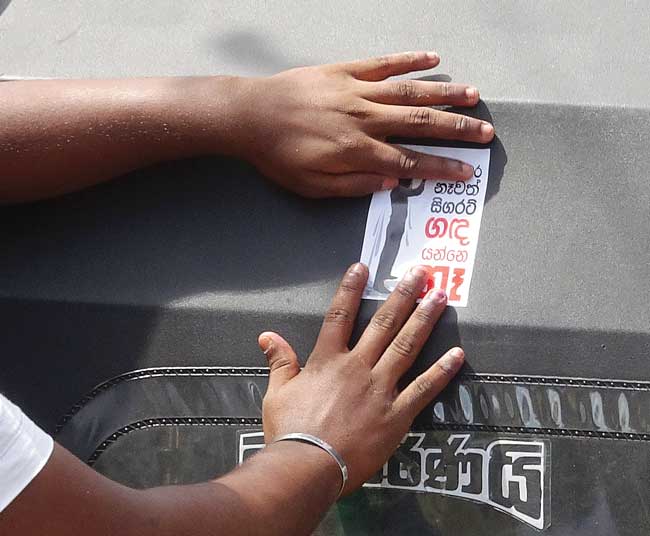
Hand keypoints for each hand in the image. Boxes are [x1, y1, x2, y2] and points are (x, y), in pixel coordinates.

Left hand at [237, 51, 493, 197]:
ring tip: (473, 94)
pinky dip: (409, 60)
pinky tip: (432, 58)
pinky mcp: (344, 72)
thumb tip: (392, 182)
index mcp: (357, 151)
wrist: (250, 116)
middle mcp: (364, 119)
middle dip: (456, 129)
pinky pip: (383, 64)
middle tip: (485, 132)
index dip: (441, 168)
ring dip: (444, 92)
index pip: (410, 162)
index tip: (466, 172)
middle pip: (420, 123)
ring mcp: (356, 91)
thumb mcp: (312, 186)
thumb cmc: (279, 156)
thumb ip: (354, 185)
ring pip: (409, 91)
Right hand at [258, 263, 463, 493]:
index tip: (363, 268)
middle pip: (384, 323)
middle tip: (421, 273)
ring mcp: (380, 388)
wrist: (306, 466)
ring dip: (425, 320)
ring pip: (407, 346)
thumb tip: (267, 336)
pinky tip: (457, 354)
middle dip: (403, 295)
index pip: (340, 315)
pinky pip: (424, 389)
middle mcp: (358, 367)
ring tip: (440, 298)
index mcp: (328, 360)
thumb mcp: (277, 393)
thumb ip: (279, 361)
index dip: (351, 289)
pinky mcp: (396, 414)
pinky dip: (442, 371)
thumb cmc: (290, 431)